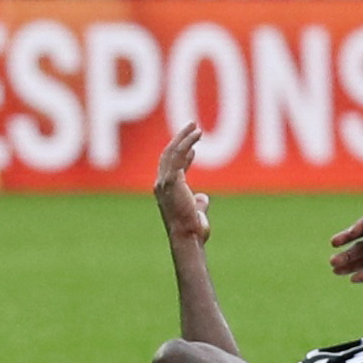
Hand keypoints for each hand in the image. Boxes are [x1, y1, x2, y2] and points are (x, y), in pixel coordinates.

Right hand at [153, 121, 208, 245]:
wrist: (188, 236)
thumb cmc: (193, 230)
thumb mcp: (196, 212)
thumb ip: (198, 203)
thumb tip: (202, 197)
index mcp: (165, 191)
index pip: (171, 167)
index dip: (182, 156)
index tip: (193, 148)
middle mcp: (160, 185)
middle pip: (168, 155)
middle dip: (180, 140)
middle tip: (192, 126)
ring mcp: (164, 182)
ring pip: (171, 152)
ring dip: (183, 137)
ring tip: (195, 126)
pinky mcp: (171, 180)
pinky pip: (177, 156)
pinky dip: (186, 143)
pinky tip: (196, 135)